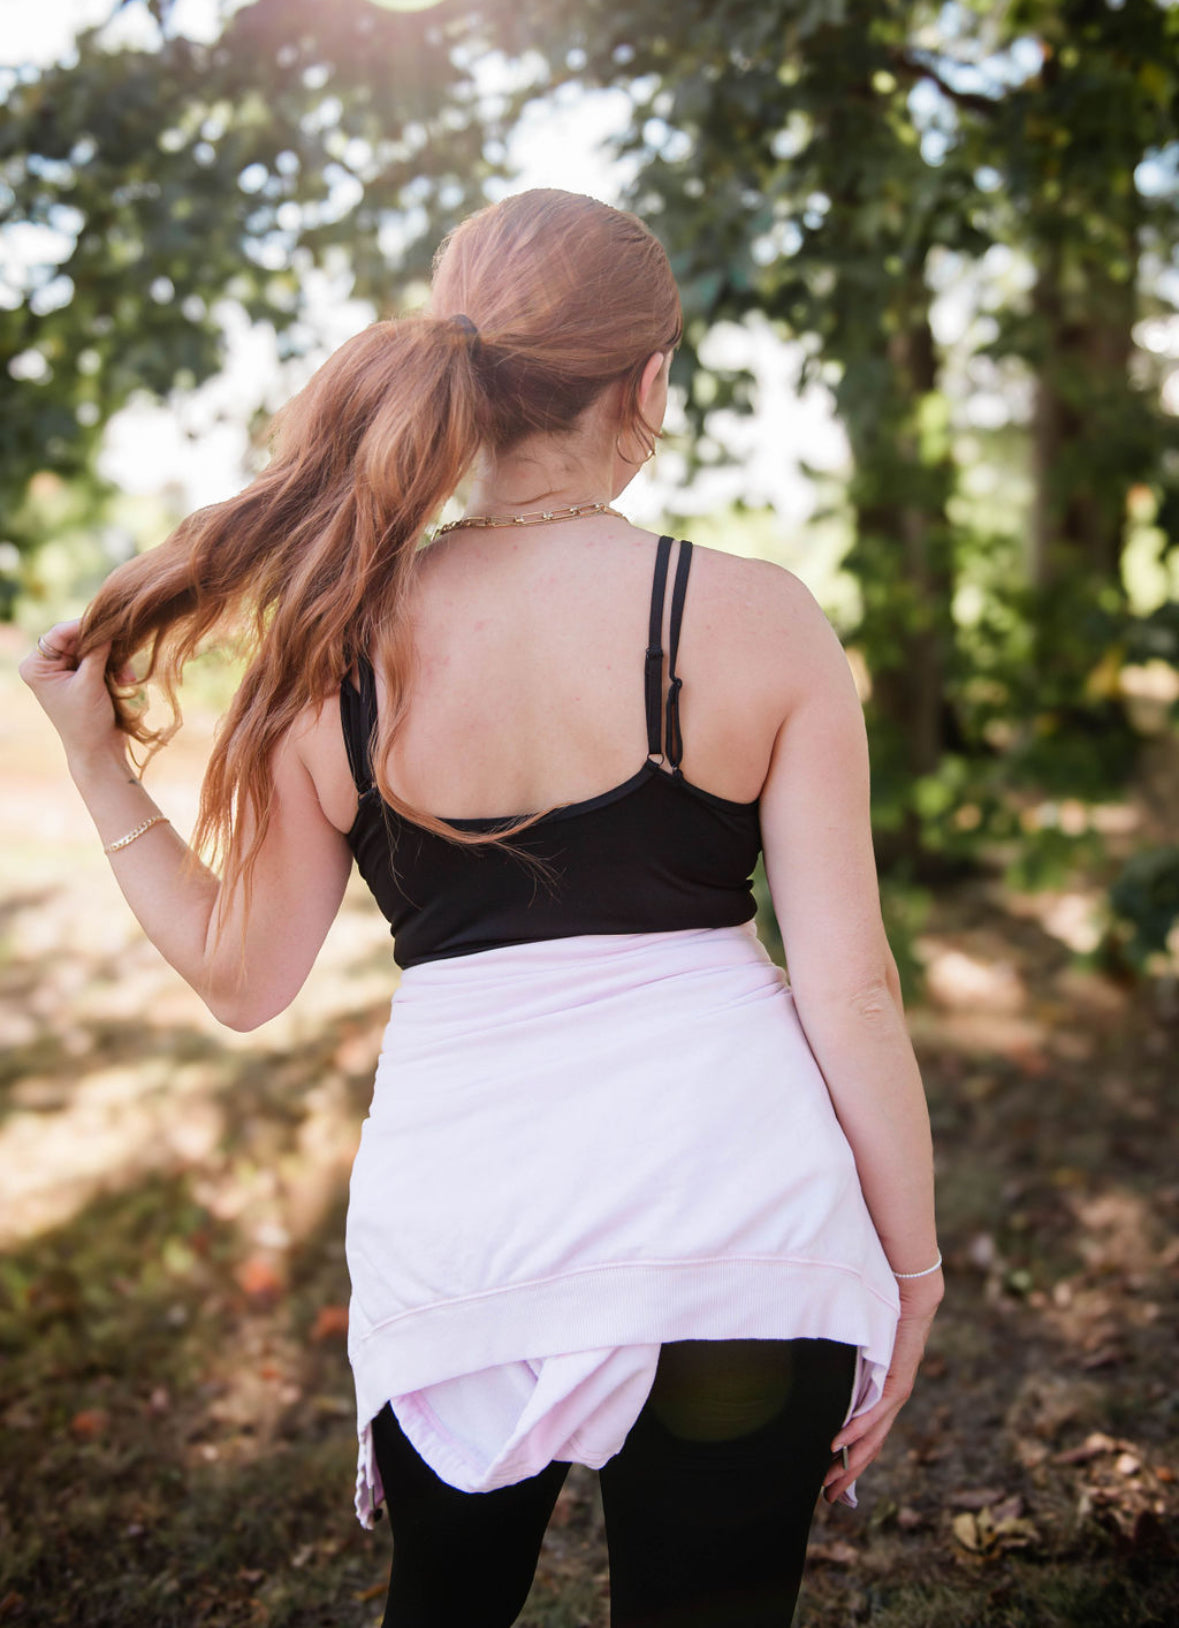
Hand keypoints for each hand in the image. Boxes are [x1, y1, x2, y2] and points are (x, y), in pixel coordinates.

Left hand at [18, 619, 134, 767]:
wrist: (98, 751)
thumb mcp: (90, 683)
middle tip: (124, 654)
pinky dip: (114, 667)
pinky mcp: (81, 676)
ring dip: (113, 659)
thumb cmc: (87, 722)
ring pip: (93, 648)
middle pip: (78, 639)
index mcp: (36, 666)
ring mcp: (64, 671)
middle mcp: (46, 665)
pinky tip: (124, 680)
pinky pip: (100, 659)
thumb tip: (108, 625)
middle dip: (104, 647)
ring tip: (126, 677)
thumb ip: (97, 652)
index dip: (84, 626)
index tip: (110, 623)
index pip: (59, 634)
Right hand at [822, 1271, 943, 1505]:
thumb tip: (805, 1357)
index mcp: (881, 1387)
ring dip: (852, 1461)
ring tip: (830, 1483)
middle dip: (849, 1473)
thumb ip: (839, 1357)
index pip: (865, 1432)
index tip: (828, 1480)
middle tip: (827, 1498)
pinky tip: (839, 1444)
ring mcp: (897, 1386)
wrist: (910, 1282)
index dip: (848, 1459)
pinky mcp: (899, 1374)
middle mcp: (891, 1393)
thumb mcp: (853, 1338)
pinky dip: (857, 1428)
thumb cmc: (880, 1303)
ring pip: (875, 1435)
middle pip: (871, 1444)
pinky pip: (877, 1408)